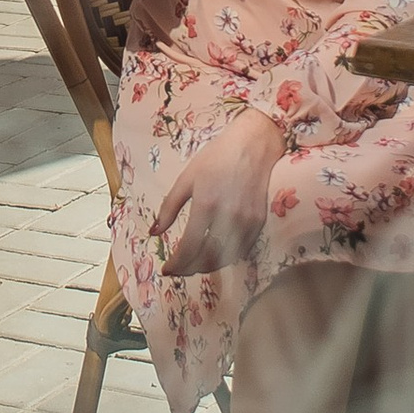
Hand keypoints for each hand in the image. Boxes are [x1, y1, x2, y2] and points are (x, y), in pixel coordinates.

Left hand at [155, 111, 287, 276]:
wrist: (254, 143)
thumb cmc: (217, 156)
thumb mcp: (187, 178)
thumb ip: (169, 207)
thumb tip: (153, 232)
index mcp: (205, 205)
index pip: (189, 248)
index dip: (176, 264)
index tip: (166, 268)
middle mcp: (228, 217)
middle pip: (207, 258)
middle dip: (189, 269)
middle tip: (179, 269)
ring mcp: (246, 221)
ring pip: (226, 258)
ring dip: (207, 266)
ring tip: (194, 264)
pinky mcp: (259, 221)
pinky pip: (242, 250)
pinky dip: (226, 257)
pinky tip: (215, 254)